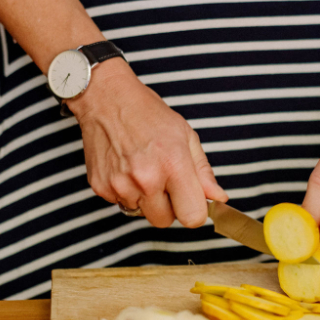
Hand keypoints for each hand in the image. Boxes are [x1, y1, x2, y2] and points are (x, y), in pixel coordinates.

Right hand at [67, 59, 228, 227]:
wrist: (106, 98)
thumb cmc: (148, 114)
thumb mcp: (186, 136)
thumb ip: (203, 172)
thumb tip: (218, 198)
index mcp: (172, 165)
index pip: (192, 218)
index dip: (194, 211)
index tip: (191, 200)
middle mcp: (145, 179)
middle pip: (165, 221)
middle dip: (168, 207)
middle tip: (164, 180)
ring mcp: (120, 185)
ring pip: (141, 213)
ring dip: (145, 199)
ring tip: (143, 168)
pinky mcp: (100, 187)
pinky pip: (121, 204)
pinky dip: (125, 192)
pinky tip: (125, 167)